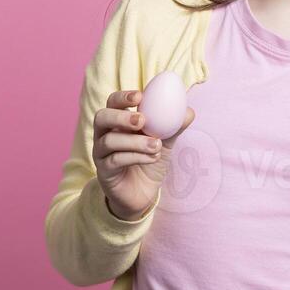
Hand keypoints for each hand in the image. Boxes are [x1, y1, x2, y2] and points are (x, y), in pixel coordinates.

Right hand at [92, 88, 194, 221]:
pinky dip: (135, 157)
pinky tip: (151, 158)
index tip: (140, 96)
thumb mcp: (164, 142)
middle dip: (121, 116)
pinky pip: (114, 160)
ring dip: (135, 141)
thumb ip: (174, 127)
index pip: (112, 102)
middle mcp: (104, 135)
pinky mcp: (104, 172)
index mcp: (117, 122)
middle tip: (142, 120)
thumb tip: (189, 112)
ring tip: (156, 145)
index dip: (122, 97)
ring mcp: (101, 154)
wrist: (143, 194)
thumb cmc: (149, 161)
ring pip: (109, 141)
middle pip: (101, 117)